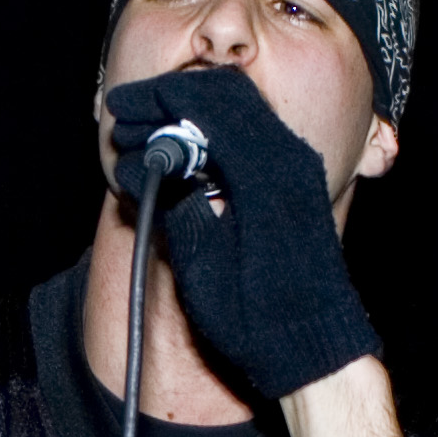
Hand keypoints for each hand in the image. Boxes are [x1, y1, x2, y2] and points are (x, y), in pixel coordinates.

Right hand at [107, 66, 378, 400]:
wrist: (313, 344)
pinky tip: (183, 154)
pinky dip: (214, 128)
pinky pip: (253, 130)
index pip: (211, 102)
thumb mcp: (203, 267)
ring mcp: (299, 165)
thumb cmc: (259, 319)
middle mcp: (291, 158)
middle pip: (227, 93)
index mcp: (268, 174)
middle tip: (130, 118)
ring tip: (149, 137)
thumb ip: (177, 206)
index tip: (124, 105)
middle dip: (173, 97)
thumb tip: (146, 164)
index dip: (160, 96)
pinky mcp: (297, 178)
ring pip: (241, 108)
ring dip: (192, 111)